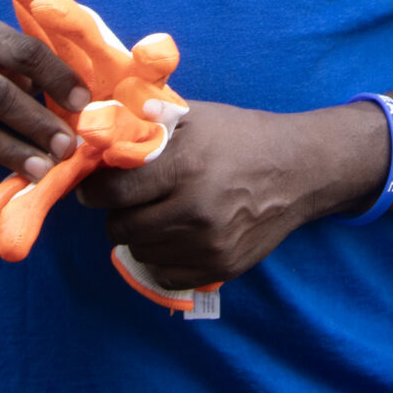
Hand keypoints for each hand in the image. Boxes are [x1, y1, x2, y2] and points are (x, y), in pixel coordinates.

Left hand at [77, 100, 380, 289]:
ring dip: (141, 235)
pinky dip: (161, 258)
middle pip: (121, 227)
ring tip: (159, 214)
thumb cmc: (240, 137)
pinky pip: (164, 274)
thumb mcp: (195, 117)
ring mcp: (209, 244)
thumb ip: (146, 125)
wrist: (298, 170)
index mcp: (184, 167)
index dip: (95, 189)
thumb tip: (97, 132)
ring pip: (140, 252)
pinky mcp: (221, 268)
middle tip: (131, 200)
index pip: (113, 191)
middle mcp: (194, 210)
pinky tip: (175, 236)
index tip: (94, 187)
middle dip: (119, 213)